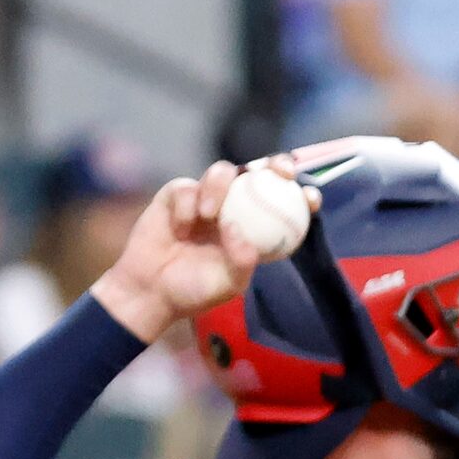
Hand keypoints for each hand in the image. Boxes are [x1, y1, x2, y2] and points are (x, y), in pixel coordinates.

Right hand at [93, 158, 312, 344]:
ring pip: (223, 172)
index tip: (311, 199)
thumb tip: (242, 229)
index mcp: (254, 229)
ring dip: (219, 187)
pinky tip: (179, 228)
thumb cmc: (191, 293)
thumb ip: (241, 261)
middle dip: (276, 164)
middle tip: (278, 171)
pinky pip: (187, 186)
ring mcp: (205, 199)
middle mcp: (234, 208)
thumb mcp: (226, 285)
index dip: (302, 196)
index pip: (285, 205)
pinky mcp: (177, 195)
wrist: (148, 292)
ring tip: (207, 215)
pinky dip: (185, 204)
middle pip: (261, 173)